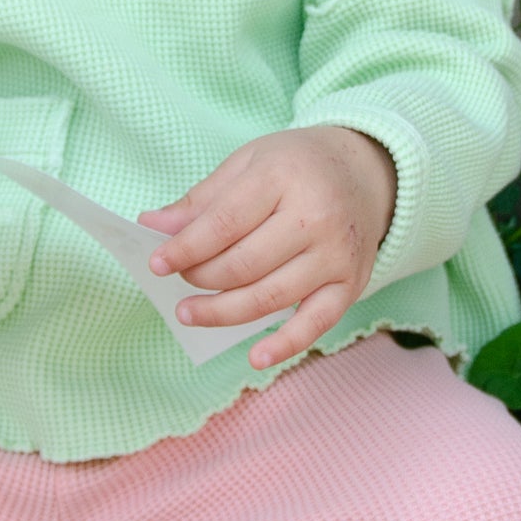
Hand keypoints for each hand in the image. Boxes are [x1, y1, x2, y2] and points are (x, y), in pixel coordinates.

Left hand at [138, 126, 396, 369]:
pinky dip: (286, 345)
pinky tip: (255, 357)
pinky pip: (316, 322)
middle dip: (202, 278)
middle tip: (181, 279)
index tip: (156, 263)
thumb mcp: (248, 163)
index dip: (185, 248)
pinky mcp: (351, 283)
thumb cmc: (298, 166)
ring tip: (189, 312)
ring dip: (223, 312)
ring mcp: (335, 254)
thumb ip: (202, 199)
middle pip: (243, 264)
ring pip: (270, 296)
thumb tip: (152, 225)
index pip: (223, 223)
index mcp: (282, 178)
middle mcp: (315, 217)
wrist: (367, 171)